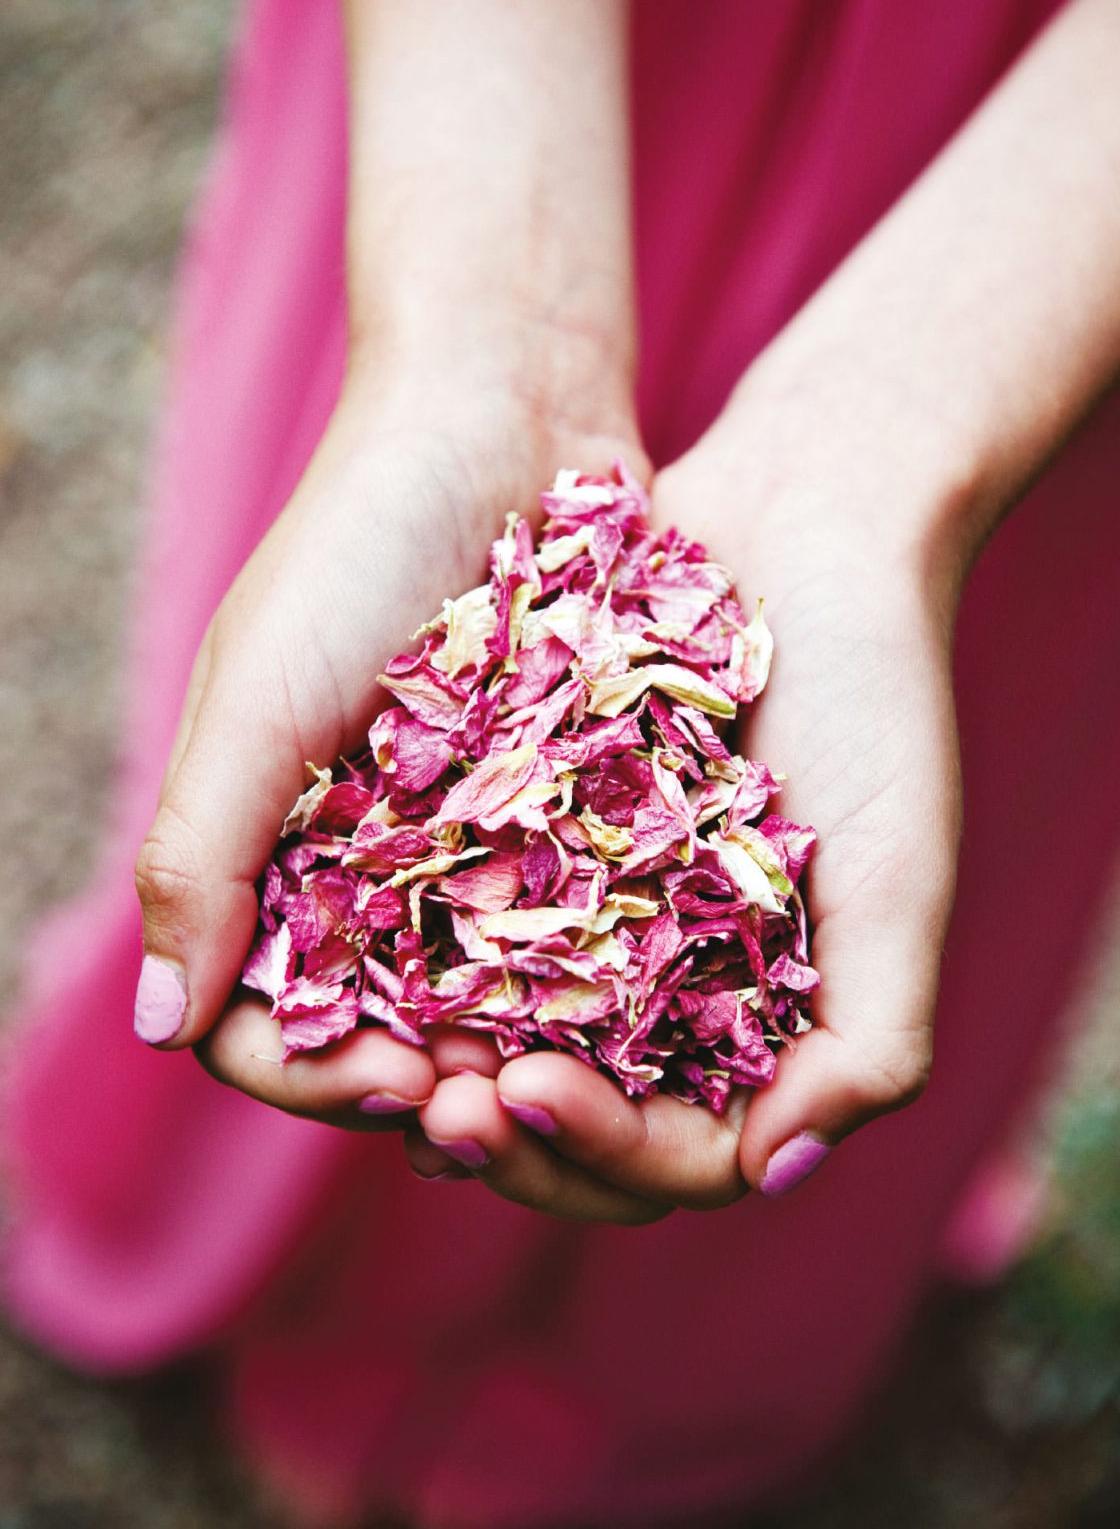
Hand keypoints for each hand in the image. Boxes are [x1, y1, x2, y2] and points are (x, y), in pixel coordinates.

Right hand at [133, 340, 641, 1131]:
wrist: (505, 415)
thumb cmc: (361, 541)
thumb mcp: (257, 694)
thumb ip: (197, 853)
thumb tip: (159, 1028)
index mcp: (268, 845)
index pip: (265, 1016)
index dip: (316, 1072)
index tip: (398, 1082)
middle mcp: (364, 859)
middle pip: (379, 1026)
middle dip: (426, 1078)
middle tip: (498, 1099)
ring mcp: (465, 836)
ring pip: (478, 993)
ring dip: (511, 1046)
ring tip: (569, 1071)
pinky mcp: (556, 802)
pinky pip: (567, 916)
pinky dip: (581, 970)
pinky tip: (626, 1001)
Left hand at [407, 395, 961, 1216]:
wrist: (809, 526)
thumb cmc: (876, 701)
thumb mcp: (899, 880)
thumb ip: (870, 1046)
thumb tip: (768, 1174)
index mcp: (764, 1023)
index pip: (675, 1153)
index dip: (599, 1151)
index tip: (525, 1093)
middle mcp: (677, 985)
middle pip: (577, 1119)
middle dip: (507, 1133)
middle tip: (434, 1104)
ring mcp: (606, 915)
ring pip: (511, 1040)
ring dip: (449, 1066)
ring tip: (391, 1054)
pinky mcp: (543, 838)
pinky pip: (473, 925)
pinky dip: (431, 958)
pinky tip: (375, 952)